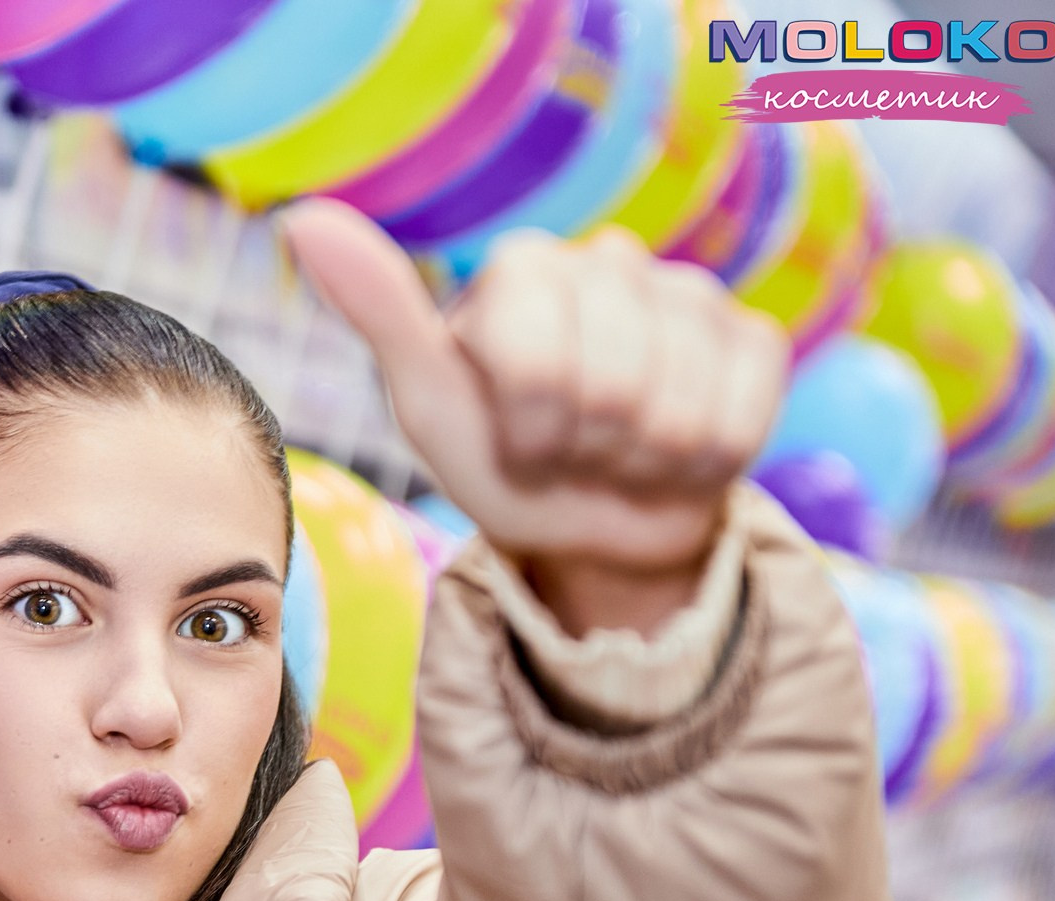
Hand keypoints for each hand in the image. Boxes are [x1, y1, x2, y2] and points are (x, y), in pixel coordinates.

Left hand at [281, 200, 787, 635]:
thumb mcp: (429, 400)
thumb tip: (302, 218)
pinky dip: (700, 462)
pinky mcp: (752, 343)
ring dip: (637, 462)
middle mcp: (611, 261)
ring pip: (677, 410)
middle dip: (582, 446)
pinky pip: (737, 416)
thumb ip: (379, 310)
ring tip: (614, 453)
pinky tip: (673, 452)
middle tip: (567, 449)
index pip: (540, 359)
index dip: (529, 426)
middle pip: (613, 386)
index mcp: (524, 268)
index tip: (514, 436)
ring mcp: (690, 295)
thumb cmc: (496, 458)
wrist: (586, 526)